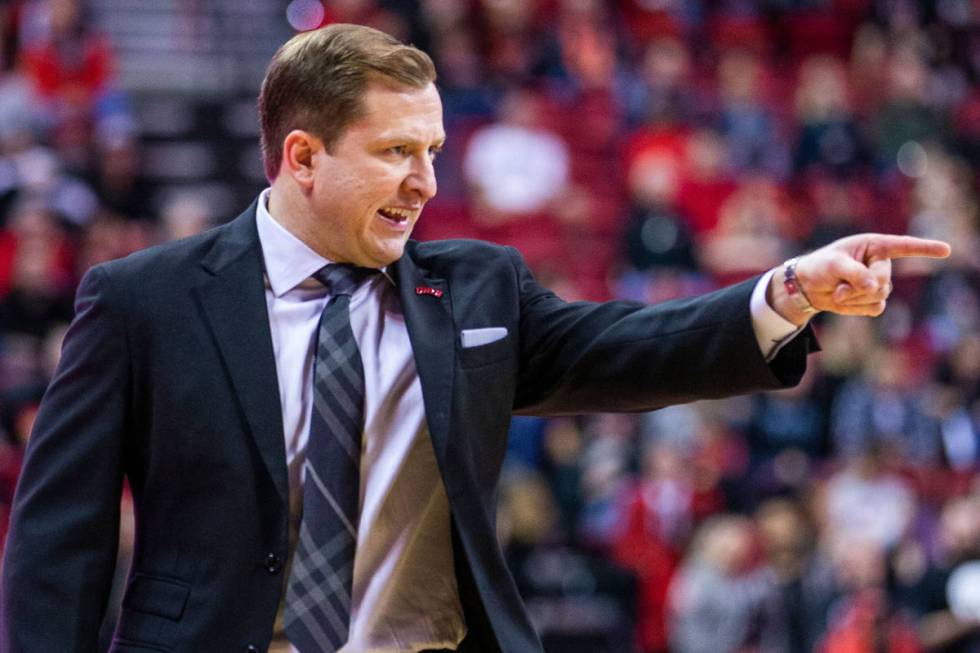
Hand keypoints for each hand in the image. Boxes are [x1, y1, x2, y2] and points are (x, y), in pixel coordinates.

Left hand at [768, 234, 950, 324]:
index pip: (903, 246)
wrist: (808, 286)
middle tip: (841, 286)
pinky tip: (843, 300)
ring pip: (879, 297)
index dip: (925, 249)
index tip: (946, 250)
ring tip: (838, 291)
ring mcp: (879, 283)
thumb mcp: (833, 265)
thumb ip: (854, 273)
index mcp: (874, 246)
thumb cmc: (819, 266)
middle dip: (861, 287)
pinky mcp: (872, 300)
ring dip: (855, 298)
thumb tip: (875, 287)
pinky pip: (874, 309)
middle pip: (884, 280)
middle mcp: (880, 263)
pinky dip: (856, 308)